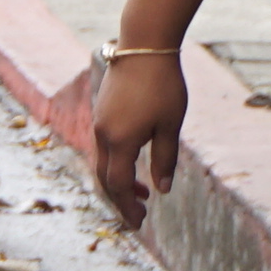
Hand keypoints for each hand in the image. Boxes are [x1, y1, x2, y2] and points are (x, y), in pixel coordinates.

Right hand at [89, 45, 185, 228]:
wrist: (143, 46)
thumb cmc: (162, 85)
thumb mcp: (170, 126)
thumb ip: (165, 159)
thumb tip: (162, 189)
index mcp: (120, 141)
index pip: (119, 185)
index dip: (128, 207)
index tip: (140, 223)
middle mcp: (103, 134)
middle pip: (105, 178)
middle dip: (121, 200)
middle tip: (139, 216)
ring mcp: (100, 121)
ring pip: (103, 162)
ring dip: (120, 181)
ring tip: (143, 193)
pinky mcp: (102, 110)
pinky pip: (104, 146)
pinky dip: (116, 163)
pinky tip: (134, 161)